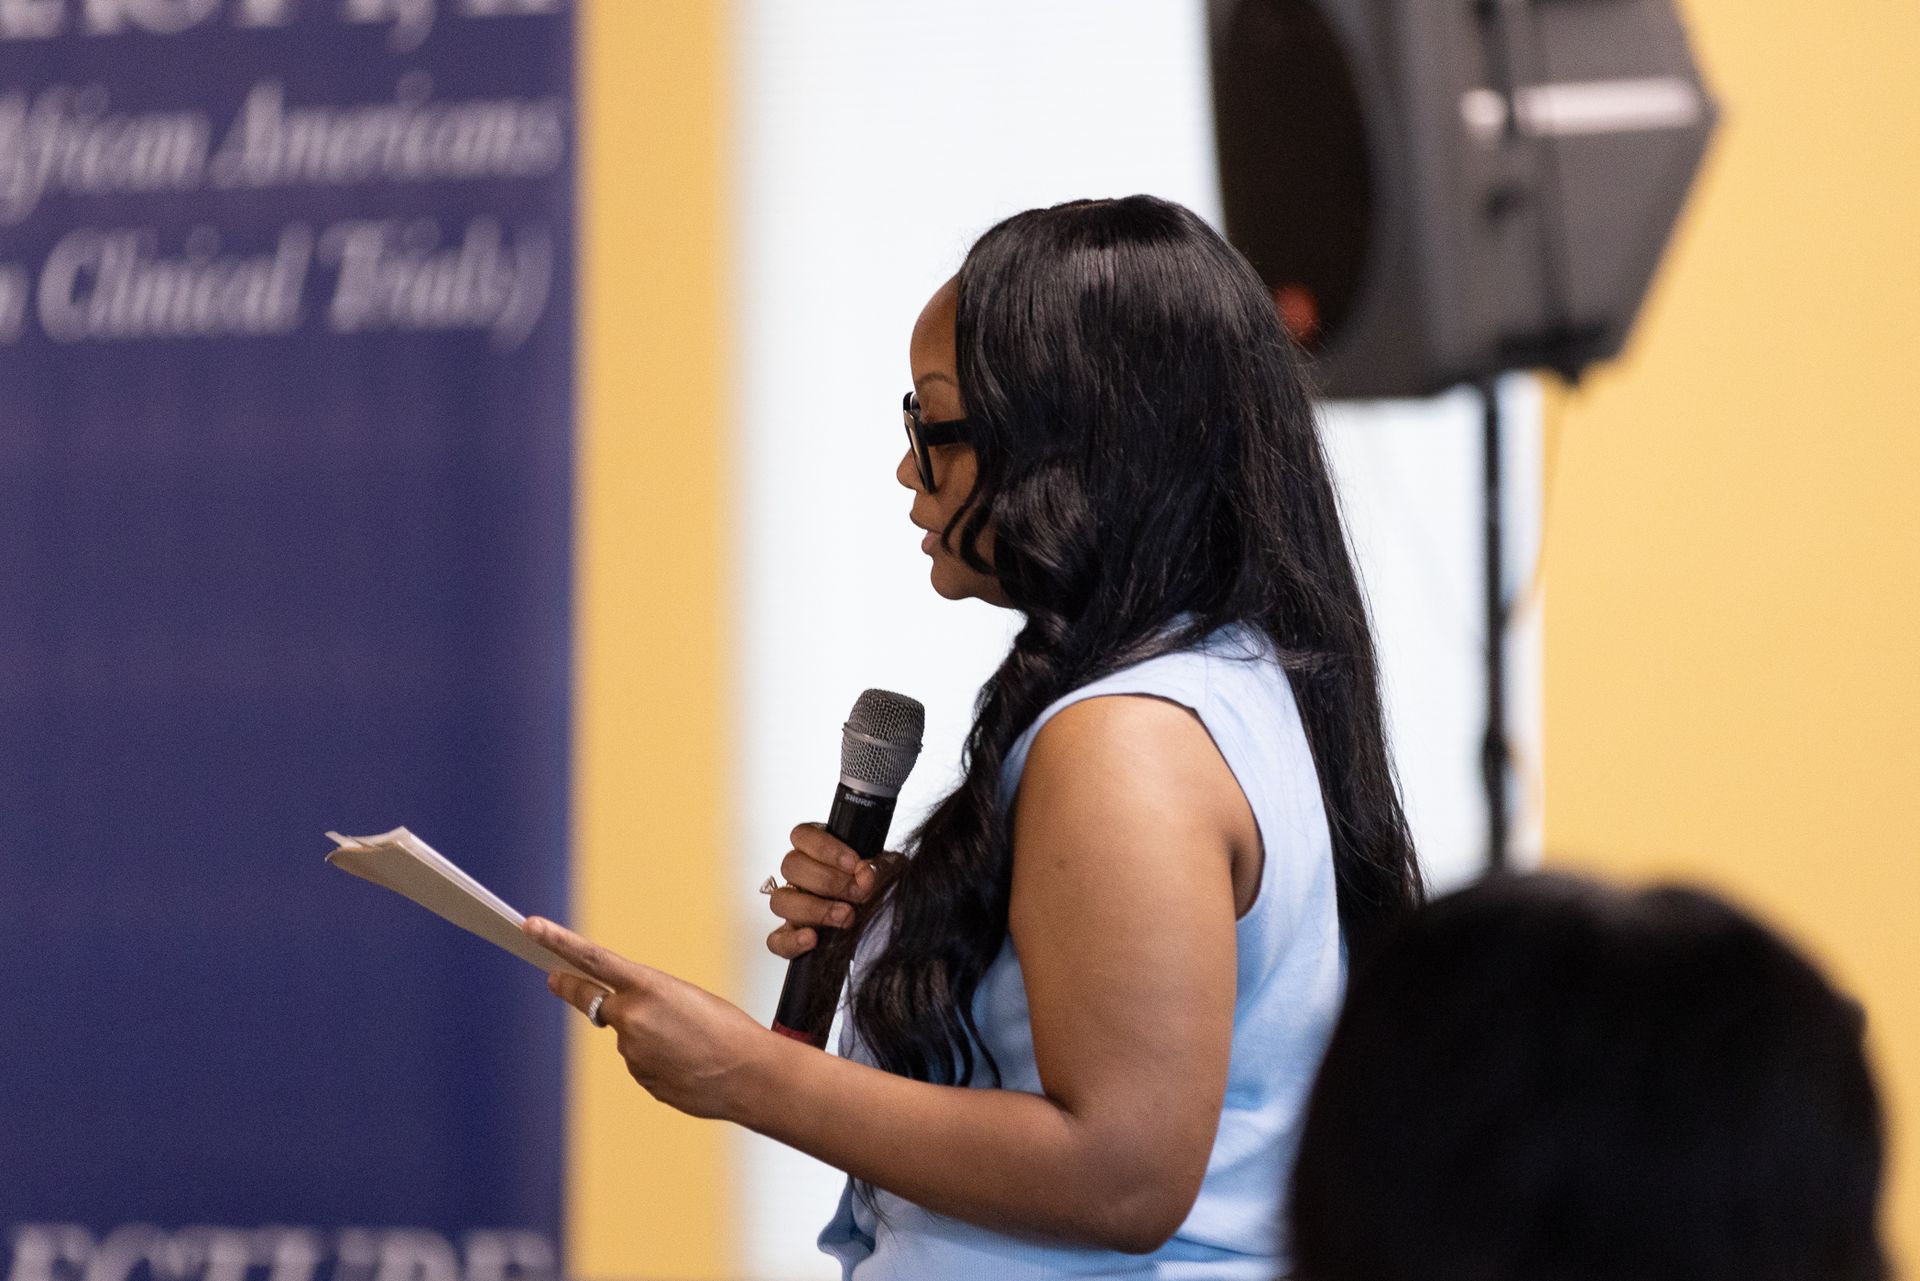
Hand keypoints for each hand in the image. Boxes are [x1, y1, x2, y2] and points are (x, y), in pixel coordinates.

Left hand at [524, 915, 773, 1122]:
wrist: (751, 1076)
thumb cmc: (728, 1030)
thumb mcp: (687, 997)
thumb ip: (646, 1001)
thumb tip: (622, 1022)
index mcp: (648, 987)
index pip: (592, 959)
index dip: (557, 942)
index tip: (530, 927)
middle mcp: (632, 1020)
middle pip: (593, 1002)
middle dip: (571, 989)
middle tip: (554, 979)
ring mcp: (632, 1054)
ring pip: (627, 1038)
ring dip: (647, 1037)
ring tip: (688, 1043)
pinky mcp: (641, 1080)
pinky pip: (642, 1063)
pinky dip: (659, 1061)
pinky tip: (687, 1063)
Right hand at [765, 822, 898, 959]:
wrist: (884, 921)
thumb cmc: (879, 886)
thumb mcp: (885, 870)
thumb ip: (878, 867)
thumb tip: (866, 874)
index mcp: (815, 849)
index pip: (801, 835)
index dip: (825, 848)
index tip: (854, 863)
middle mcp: (797, 875)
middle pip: (791, 865)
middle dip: (828, 881)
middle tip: (858, 893)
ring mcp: (791, 906)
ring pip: (780, 900)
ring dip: (814, 909)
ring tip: (846, 916)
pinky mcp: (789, 936)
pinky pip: (776, 940)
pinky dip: (791, 941)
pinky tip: (812, 939)